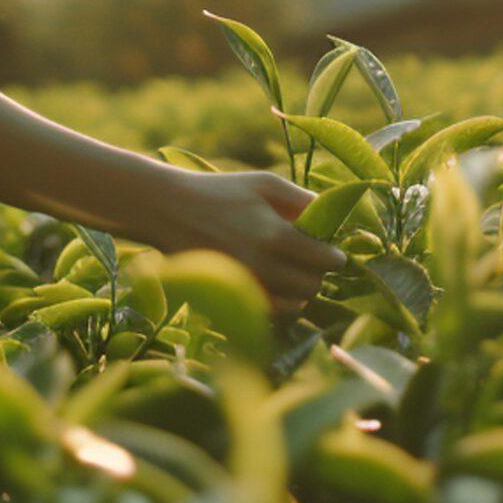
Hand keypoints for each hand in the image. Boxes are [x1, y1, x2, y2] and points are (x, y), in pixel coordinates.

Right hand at [137, 168, 348, 317]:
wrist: (168, 211)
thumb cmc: (220, 192)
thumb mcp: (265, 184)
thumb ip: (302, 199)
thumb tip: (331, 216)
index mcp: (276, 236)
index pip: (325, 260)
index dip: (335, 257)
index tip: (332, 252)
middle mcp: (264, 267)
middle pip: (312, 287)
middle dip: (317, 274)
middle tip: (310, 260)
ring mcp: (246, 288)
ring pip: (294, 308)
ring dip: (299, 294)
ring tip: (292, 276)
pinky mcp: (230, 300)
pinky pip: (269, 318)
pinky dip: (279, 308)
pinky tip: (275, 289)